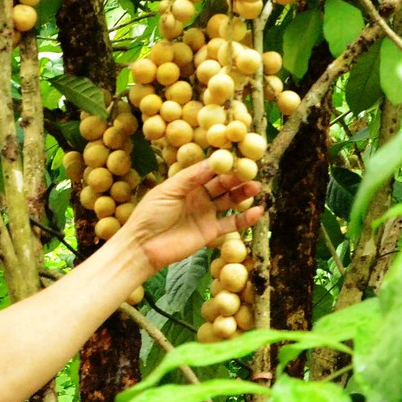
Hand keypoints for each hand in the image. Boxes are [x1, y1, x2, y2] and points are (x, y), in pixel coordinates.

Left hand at [115, 160, 264, 270]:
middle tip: (251, 170)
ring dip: (243, 194)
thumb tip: (213, 161)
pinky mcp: (210, 232)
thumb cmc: (149, 215)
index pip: (209, 170)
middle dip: (236, 177)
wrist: (143, 247)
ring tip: (256, 187)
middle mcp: (198, 196)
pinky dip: (245, 218)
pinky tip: (257, 211)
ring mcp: (205, 213)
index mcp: (186, 183)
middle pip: (222, 184)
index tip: (237, 154)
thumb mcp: (168, 190)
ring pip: (229, 200)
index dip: (222, 163)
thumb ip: (191, 177)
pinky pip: (231, 223)